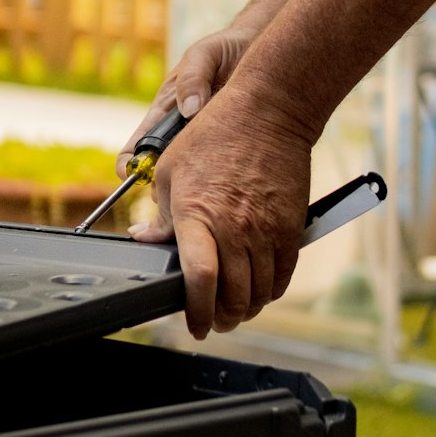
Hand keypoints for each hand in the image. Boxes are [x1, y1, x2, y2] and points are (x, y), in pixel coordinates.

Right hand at [115, 26, 253, 178]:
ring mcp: (202, 142)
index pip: (137, 145)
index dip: (129, 165)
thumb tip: (189, 111)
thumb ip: (193, 78)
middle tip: (182, 190)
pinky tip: (234, 178)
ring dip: (194, 183)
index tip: (129, 177)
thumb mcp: (205, 55)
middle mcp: (180, 131)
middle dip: (165, 186)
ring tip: (212, 184)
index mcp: (165, 110)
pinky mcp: (227, 147)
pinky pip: (217, 170)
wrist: (256, 48)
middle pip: (162, 170)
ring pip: (189, 175)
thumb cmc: (223, 49)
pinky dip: (220, 178)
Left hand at [130, 79, 312, 339]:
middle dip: (220, 319)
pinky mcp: (291, 228)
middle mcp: (233, 228)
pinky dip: (270, 292)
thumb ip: (160, 213)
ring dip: (245, 309)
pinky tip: (258, 289)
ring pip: (259, 294)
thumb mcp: (171, 169)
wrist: (269, 112)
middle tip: (212, 319)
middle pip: (232, 298)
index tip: (193, 324)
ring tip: (234, 308)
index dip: (195, 313)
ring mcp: (266, 230)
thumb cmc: (215, 134)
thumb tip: (145, 239)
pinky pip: (283, 277)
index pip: (199, 281)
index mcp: (197, 215)